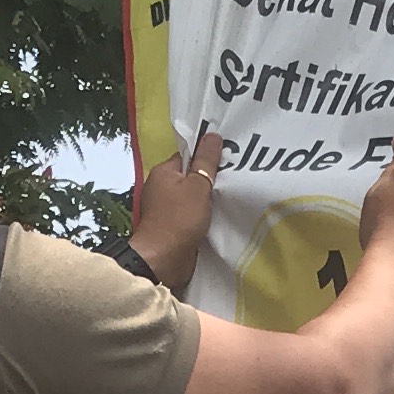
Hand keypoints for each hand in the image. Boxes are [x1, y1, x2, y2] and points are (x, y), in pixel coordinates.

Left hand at [126, 129, 224, 292]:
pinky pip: (190, 212)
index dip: (206, 157)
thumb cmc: (180, 218)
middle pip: (190, 176)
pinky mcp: (171, 225)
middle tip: (233, 178)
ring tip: (229, 196)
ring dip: (206, 198)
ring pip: (191, 196)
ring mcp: (165, 207)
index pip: (187, 156)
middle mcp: (161, 186)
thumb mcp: (198, 186)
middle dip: (208, 178)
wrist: (164, 258)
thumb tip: (212, 135)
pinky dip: (201, 213)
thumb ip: (206, 162)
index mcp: (163, 171)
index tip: (227, 160)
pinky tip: (218, 215)